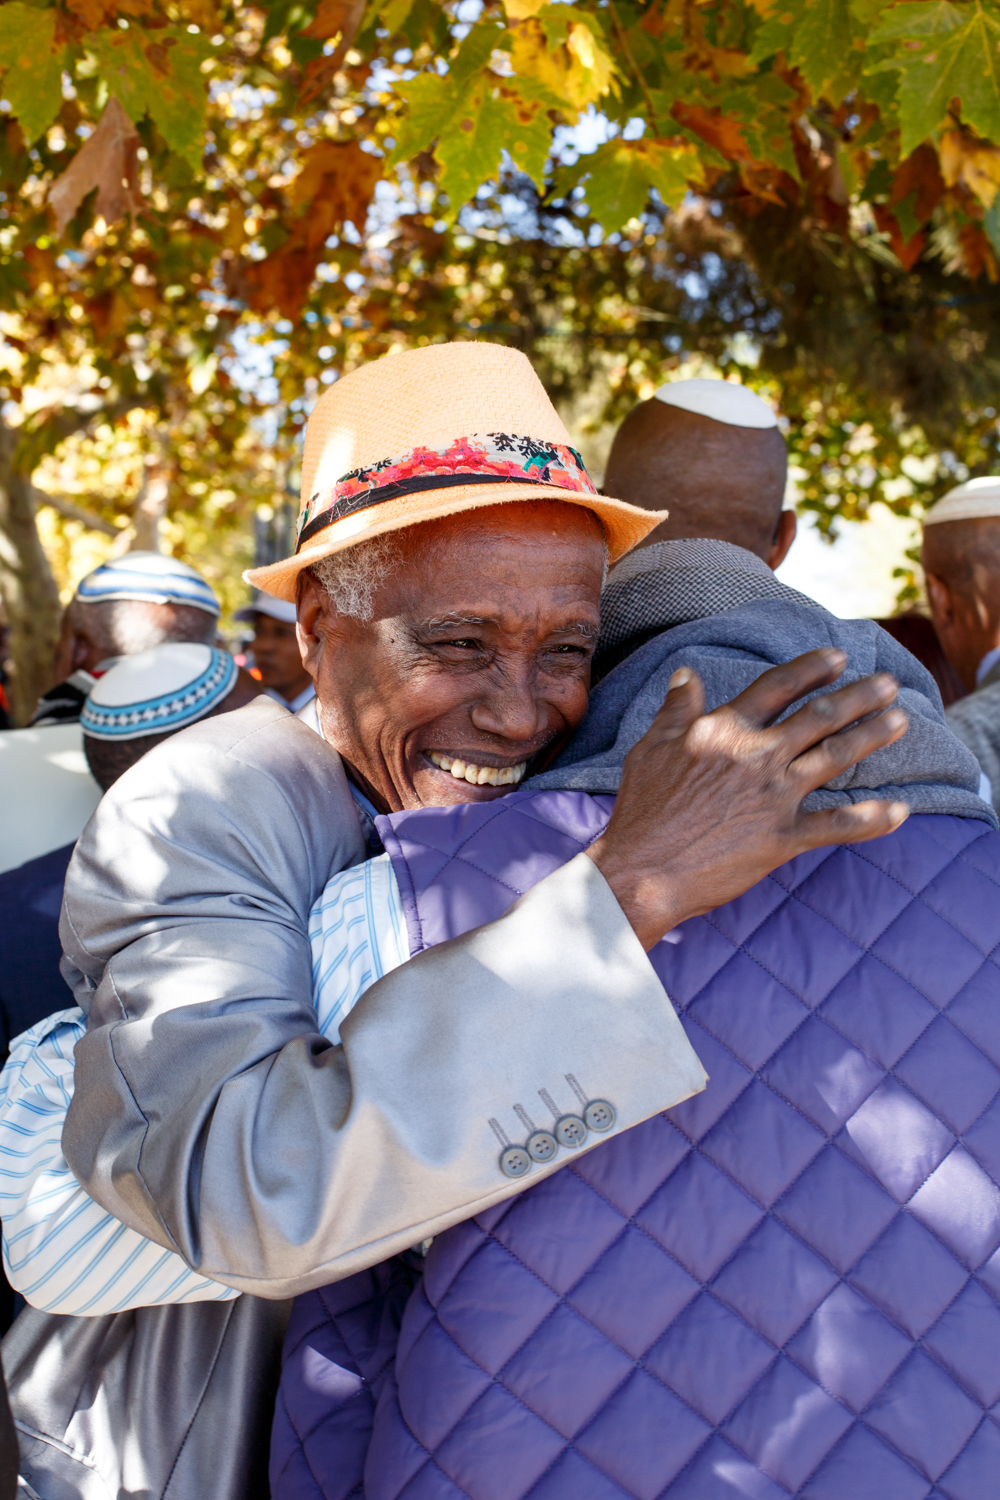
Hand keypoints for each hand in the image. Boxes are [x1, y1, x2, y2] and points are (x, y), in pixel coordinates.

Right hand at [586, 648, 908, 949]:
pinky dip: (871, 819)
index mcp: (725, 730)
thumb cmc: (643, 809)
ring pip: (835, 757)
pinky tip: (901, 810)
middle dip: (859, 696)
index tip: (838, 658)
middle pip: (818, 716)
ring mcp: (774, 796)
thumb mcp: (651, 747)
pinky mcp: (784, 837)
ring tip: (900, 720)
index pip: (777, 688)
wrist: (644, 868)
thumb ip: (676, 709)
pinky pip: (837, 825)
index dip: (810, 669)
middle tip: (888, 683)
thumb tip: (687, 673)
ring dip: (872, 737)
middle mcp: (758, 756)